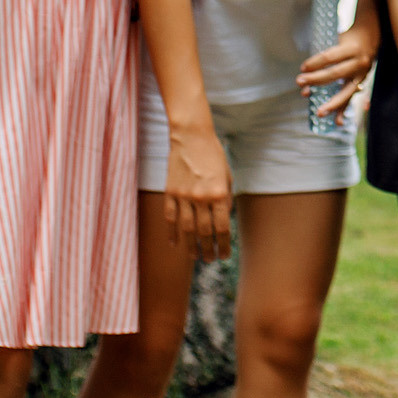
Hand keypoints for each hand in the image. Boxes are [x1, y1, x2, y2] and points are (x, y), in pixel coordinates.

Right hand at [162, 123, 233, 262]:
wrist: (191, 137)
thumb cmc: (214, 156)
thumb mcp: (227, 177)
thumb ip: (225, 200)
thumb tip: (222, 222)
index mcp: (218, 194)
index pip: (222, 228)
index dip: (224, 244)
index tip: (224, 255)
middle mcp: (201, 197)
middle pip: (204, 232)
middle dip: (208, 249)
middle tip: (210, 260)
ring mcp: (183, 196)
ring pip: (186, 229)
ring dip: (191, 246)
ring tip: (195, 257)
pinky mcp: (170, 193)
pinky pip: (170, 218)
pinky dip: (172, 232)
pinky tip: (175, 243)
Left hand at [297, 9, 380, 118]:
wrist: (372, 38)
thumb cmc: (349, 38)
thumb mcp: (340, 38)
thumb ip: (327, 53)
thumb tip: (306, 69)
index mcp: (352, 49)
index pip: (330, 57)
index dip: (315, 62)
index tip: (302, 67)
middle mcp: (359, 63)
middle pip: (335, 74)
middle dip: (316, 80)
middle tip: (299, 82)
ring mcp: (362, 76)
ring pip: (346, 92)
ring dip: (331, 104)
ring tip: (318, 113)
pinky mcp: (361, 84)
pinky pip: (351, 99)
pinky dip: (343, 110)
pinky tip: (337, 122)